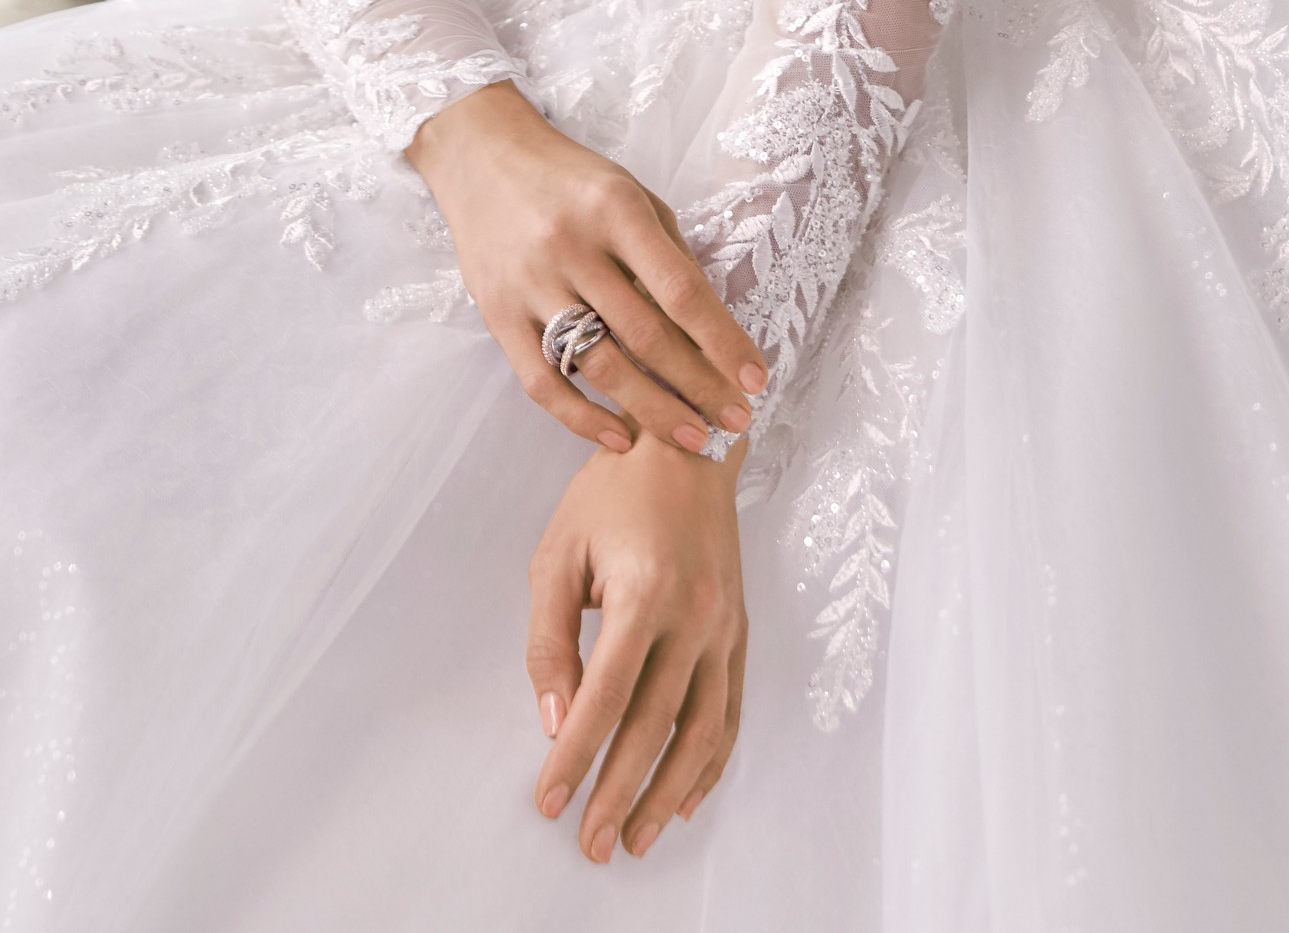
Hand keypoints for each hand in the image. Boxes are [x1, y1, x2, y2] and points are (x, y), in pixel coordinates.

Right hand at [407, 81, 766, 456]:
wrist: (481, 157)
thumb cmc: (568, 176)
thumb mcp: (629, 192)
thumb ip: (666, 251)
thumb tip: (711, 320)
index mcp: (615, 211)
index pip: (680, 290)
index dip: (723, 341)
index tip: (756, 378)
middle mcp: (573, 247)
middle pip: (646, 335)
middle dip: (699, 386)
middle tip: (736, 422)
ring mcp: (531, 285)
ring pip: (600, 365)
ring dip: (653, 411)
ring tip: (693, 438)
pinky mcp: (498, 316)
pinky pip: (542, 382)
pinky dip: (582, 418)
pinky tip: (619, 439)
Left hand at [527, 437, 746, 862]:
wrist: (690, 444)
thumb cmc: (613, 491)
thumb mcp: (560, 552)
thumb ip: (550, 639)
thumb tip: (555, 720)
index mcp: (644, 592)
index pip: (605, 697)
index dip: (575, 756)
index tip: (548, 800)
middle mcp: (694, 617)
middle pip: (655, 727)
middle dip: (619, 793)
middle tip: (590, 844)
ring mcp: (725, 628)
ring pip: (702, 732)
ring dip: (669, 794)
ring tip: (637, 839)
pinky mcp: (740, 632)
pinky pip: (731, 711)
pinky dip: (711, 763)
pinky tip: (685, 798)